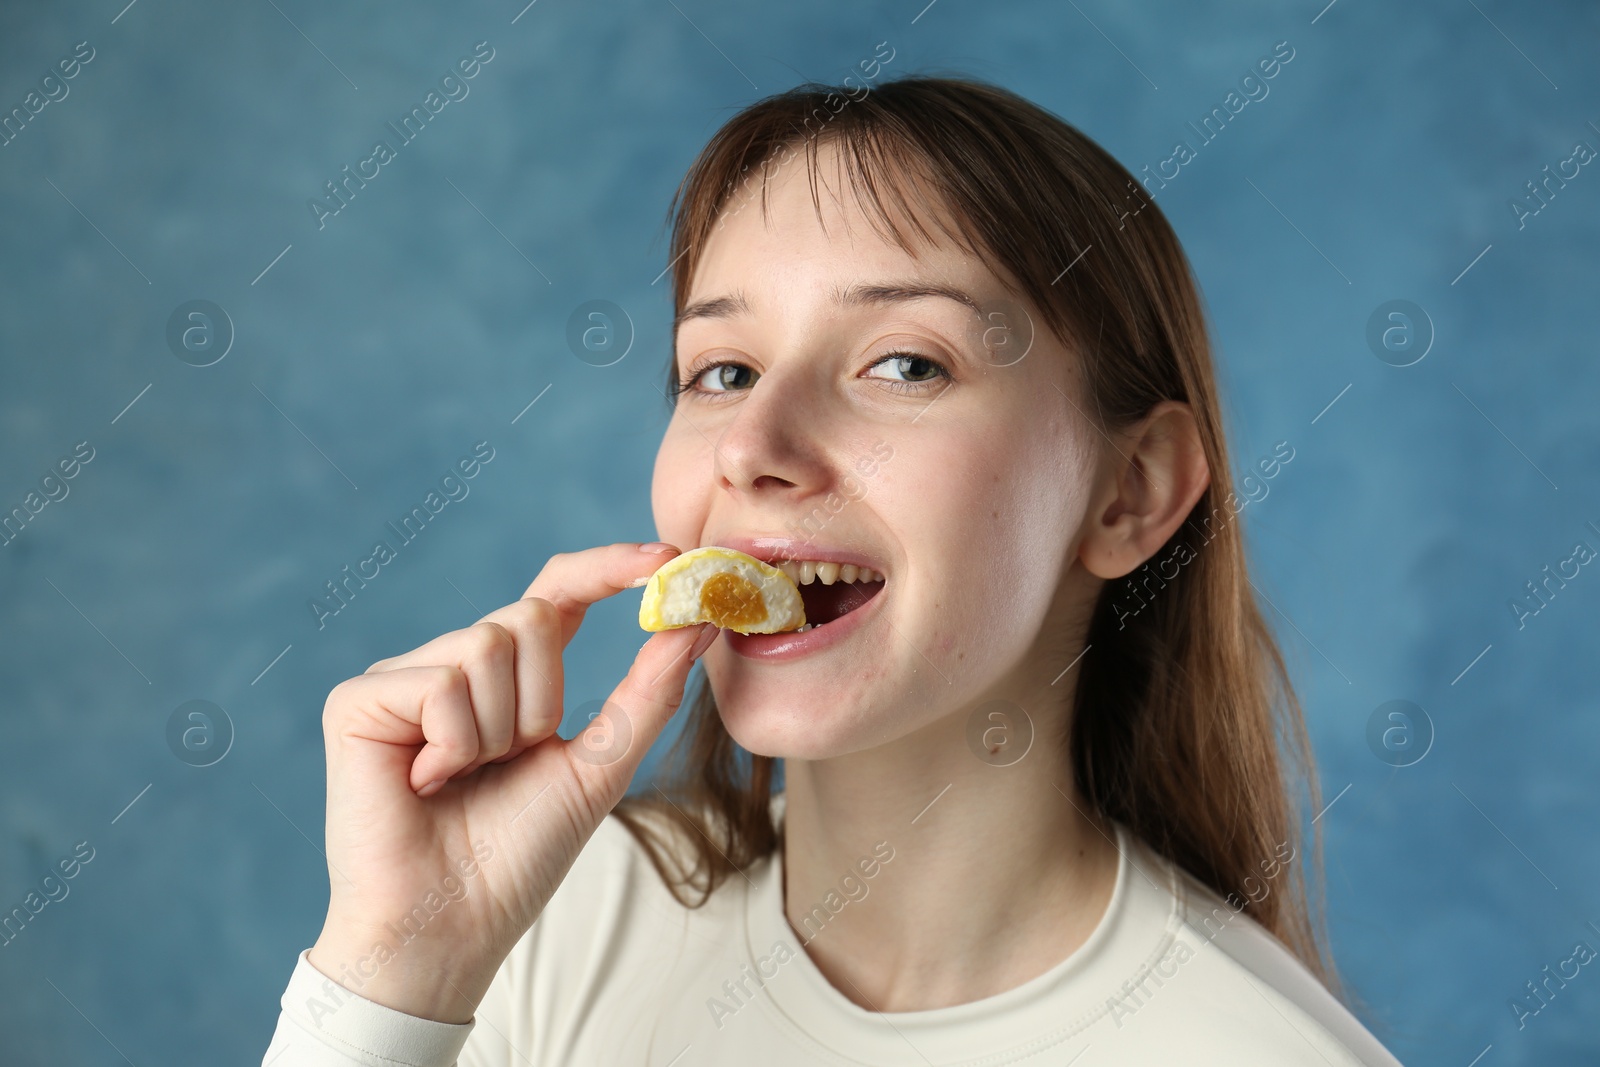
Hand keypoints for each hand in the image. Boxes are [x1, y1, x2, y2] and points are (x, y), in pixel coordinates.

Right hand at [307, 542, 716, 1022]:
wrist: (453, 927)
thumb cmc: (519, 856)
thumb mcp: (601, 765)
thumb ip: (648, 690)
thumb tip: (700, 620)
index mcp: (511, 676)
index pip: (559, 593)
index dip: (609, 567)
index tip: (667, 559)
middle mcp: (455, 664)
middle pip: (529, 617)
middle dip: (543, 702)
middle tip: (512, 763)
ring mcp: (403, 678)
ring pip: (485, 645)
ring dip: (498, 731)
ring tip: (464, 779)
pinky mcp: (358, 700)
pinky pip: (440, 682)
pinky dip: (453, 743)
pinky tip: (426, 783)